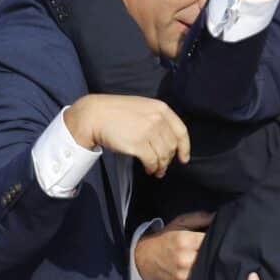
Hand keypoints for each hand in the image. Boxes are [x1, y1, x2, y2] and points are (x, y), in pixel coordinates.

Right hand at [63, 95, 189, 176]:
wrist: (94, 115)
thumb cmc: (115, 112)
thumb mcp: (142, 107)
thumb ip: (156, 119)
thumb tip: (165, 140)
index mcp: (161, 109)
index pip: (181, 131)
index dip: (184, 147)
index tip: (184, 158)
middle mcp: (158, 119)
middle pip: (171, 145)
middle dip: (169, 159)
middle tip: (163, 167)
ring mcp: (149, 131)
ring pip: (163, 155)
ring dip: (161, 166)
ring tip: (156, 171)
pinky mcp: (139, 144)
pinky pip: (152, 161)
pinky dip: (152, 168)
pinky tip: (149, 170)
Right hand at [134, 211, 212, 279]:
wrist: (144, 259)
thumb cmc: (165, 239)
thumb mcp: (180, 223)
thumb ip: (199, 218)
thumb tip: (217, 217)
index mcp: (184, 241)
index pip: (210, 240)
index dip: (217, 239)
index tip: (218, 238)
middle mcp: (184, 259)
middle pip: (210, 257)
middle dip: (213, 253)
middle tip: (213, 250)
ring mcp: (182, 275)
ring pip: (206, 271)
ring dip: (208, 266)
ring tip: (205, 260)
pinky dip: (201, 277)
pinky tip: (198, 271)